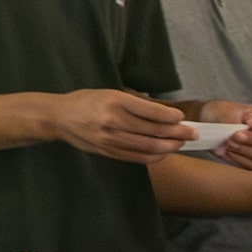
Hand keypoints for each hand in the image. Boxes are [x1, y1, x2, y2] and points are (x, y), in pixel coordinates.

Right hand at [45, 89, 189, 163]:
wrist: (58, 118)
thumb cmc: (86, 101)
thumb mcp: (110, 93)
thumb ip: (136, 104)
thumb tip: (166, 115)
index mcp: (115, 101)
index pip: (153, 112)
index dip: (173, 117)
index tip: (183, 118)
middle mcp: (113, 121)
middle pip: (155, 132)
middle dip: (178, 133)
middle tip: (192, 133)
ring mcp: (110, 139)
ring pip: (149, 147)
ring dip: (170, 146)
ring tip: (180, 143)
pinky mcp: (108, 152)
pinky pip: (137, 157)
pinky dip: (155, 156)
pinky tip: (163, 152)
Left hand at [205, 100, 251, 170]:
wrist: (209, 123)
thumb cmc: (223, 113)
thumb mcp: (228, 111)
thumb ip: (238, 120)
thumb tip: (241, 131)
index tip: (248, 122)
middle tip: (236, 135)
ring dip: (247, 150)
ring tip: (229, 142)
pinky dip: (240, 159)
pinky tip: (227, 151)